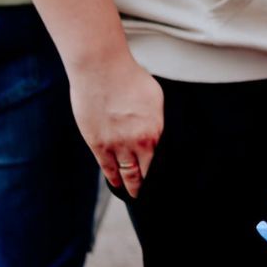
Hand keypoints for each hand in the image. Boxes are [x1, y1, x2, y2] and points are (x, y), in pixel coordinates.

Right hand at [68, 54, 163, 196]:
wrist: (102, 70)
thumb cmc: (130, 78)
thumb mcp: (156, 98)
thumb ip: (159, 119)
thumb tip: (160, 131)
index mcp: (157, 130)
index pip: (164, 160)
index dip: (165, 173)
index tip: (168, 182)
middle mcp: (138, 142)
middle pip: (146, 172)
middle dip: (149, 185)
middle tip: (152, 196)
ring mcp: (117, 145)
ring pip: (126, 174)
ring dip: (131, 186)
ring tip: (134, 194)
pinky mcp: (98, 144)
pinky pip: (107, 168)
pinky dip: (113, 178)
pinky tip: (117, 185)